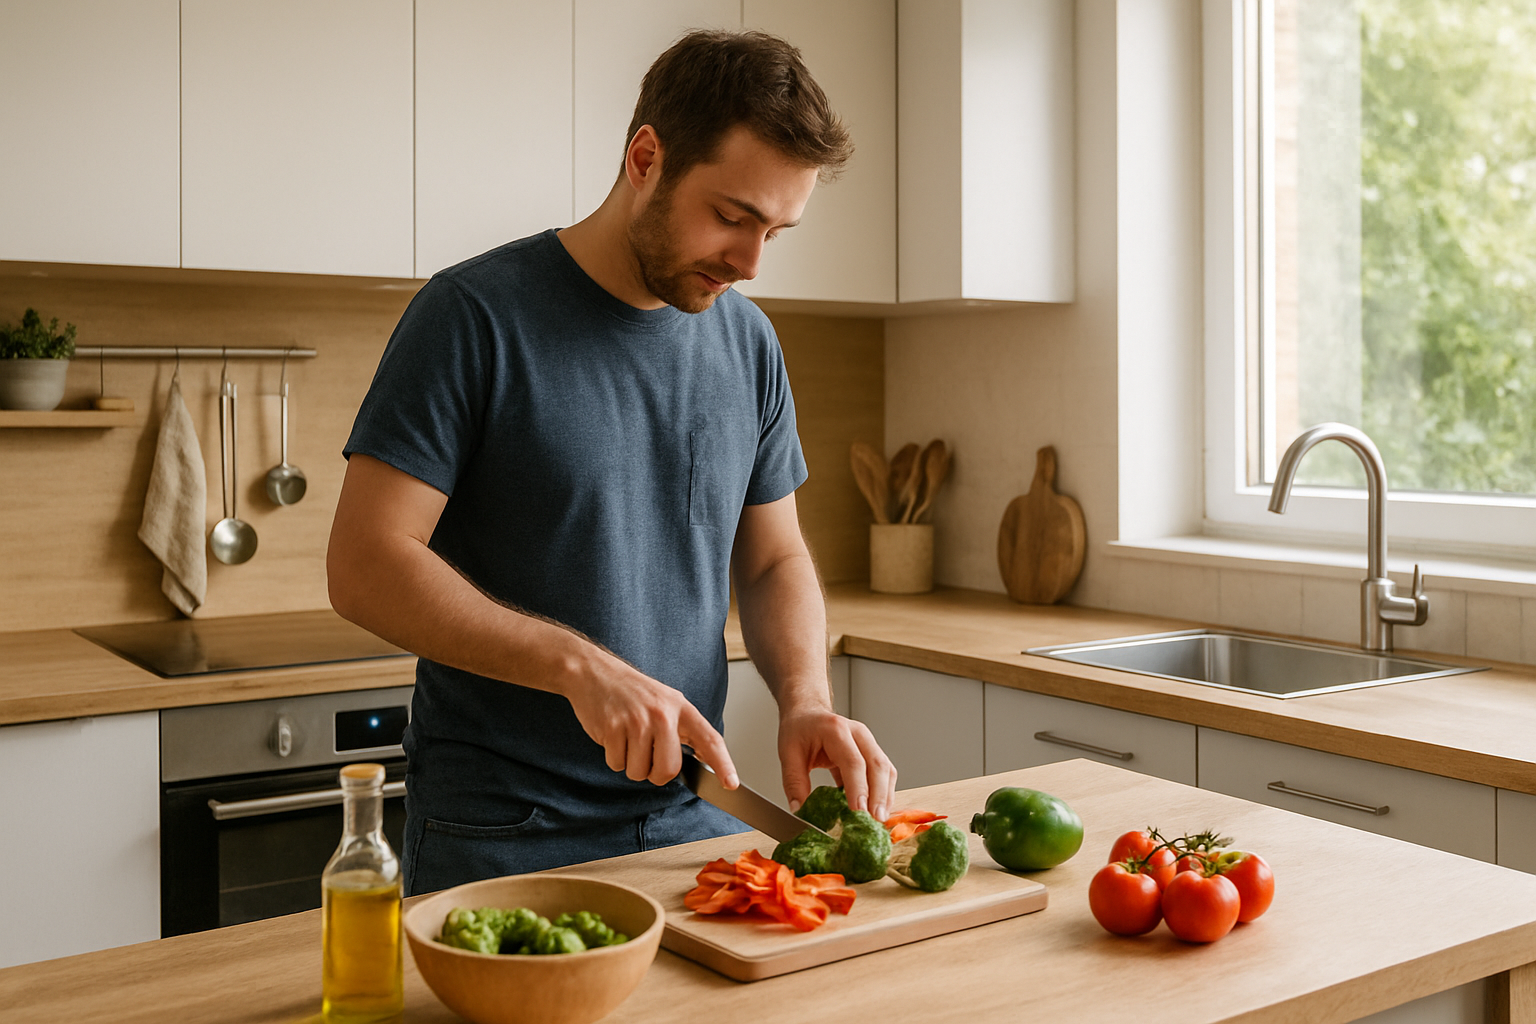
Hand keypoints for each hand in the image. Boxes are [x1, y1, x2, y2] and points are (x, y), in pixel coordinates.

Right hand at [560, 649, 738, 788]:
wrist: (594, 672)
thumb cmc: (632, 692)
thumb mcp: (665, 702)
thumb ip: (682, 730)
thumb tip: (702, 762)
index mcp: (680, 707)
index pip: (708, 739)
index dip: (722, 763)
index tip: (731, 783)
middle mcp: (662, 714)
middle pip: (667, 769)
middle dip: (655, 774)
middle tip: (647, 756)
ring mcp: (636, 721)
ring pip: (638, 772)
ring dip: (631, 764)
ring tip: (627, 738)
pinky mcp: (612, 727)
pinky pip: (616, 764)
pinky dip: (614, 757)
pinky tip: (613, 735)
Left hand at [777, 706, 895, 821]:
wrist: (807, 713)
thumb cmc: (799, 729)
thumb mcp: (788, 753)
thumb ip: (794, 783)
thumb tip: (800, 811)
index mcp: (836, 730)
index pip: (854, 762)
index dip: (859, 790)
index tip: (859, 814)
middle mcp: (858, 733)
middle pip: (877, 766)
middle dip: (879, 797)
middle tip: (875, 822)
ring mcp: (868, 742)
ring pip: (886, 770)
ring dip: (885, 797)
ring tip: (878, 821)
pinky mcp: (872, 752)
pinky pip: (884, 774)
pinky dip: (882, 793)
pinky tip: (876, 810)